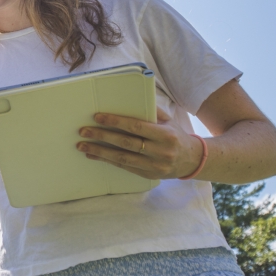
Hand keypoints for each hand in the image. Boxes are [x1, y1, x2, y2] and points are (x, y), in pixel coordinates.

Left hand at [77, 107, 203, 179]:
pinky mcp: (148, 175)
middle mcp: (161, 152)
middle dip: (102, 136)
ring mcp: (155, 166)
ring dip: (100, 151)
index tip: (97, 117)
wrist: (192, 160)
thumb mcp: (169, 121)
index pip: (136, 127)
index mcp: (166, 135)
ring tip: (82, 145)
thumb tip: (128, 100)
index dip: (116, 122)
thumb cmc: (176, 136)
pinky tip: (94, 155)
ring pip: (122, 158)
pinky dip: (107, 160)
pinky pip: (124, 167)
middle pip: (126, 143)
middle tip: (83, 131)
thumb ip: (151, 111)